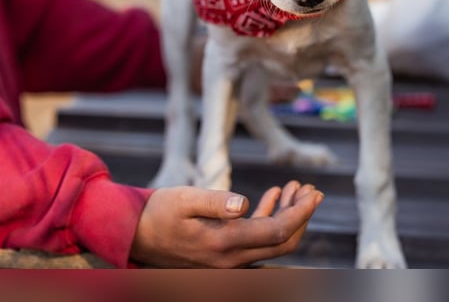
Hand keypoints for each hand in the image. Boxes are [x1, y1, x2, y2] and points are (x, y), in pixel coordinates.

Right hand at [130, 180, 323, 267]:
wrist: (134, 235)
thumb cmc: (158, 213)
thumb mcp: (183, 199)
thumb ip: (215, 202)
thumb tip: (245, 204)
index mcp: (223, 243)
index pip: (277, 233)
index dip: (300, 213)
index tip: (314, 194)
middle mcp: (231, 260)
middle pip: (282, 243)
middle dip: (301, 215)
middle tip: (310, 189)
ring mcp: (229, 261)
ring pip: (271, 244)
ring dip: (287, 216)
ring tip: (294, 188)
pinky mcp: (224, 256)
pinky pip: (256, 242)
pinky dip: (269, 220)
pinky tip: (271, 198)